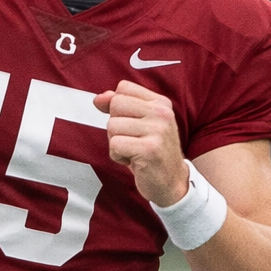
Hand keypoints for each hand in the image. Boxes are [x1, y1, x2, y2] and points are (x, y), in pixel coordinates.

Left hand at [93, 80, 187, 207]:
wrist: (172, 182)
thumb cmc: (151, 151)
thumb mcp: (139, 123)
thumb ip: (118, 106)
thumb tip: (98, 98)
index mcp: (161, 103)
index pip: (123, 88)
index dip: (117, 107)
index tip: (130, 123)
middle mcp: (162, 113)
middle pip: (116, 105)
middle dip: (115, 125)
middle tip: (132, 140)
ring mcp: (158, 130)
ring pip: (112, 126)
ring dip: (116, 143)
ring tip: (134, 151)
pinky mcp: (150, 149)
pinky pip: (114, 144)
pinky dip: (117, 156)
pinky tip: (133, 160)